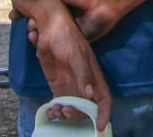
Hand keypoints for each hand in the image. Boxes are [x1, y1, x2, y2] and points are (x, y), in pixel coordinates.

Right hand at [18, 0, 124, 42]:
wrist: (107, 0)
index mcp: (57, 2)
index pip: (36, 8)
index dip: (23, 12)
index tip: (13, 15)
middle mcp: (61, 15)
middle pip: (40, 23)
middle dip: (30, 26)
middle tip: (27, 26)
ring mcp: (68, 28)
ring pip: (48, 35)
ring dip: (38, 37)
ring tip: (33, 35)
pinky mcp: (75, 40)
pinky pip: (60, 46)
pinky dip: (49, 48)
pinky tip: (40, 50)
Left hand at [27, 0, 112, 129]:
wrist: (48, 27)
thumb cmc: (67, 36)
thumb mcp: (76, 54)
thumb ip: (83, 74)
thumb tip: (90, 95)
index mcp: (93, 76)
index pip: (104, 98)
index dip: (103, 113)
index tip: (99, 126)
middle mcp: (84, 83)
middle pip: (87, 108)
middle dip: (78, 115)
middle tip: (65, 111)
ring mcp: (70, 85)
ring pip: (72, 108)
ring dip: (65, 114)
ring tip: (56, 111)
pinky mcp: (57, 84)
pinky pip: (59, 103)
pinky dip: (56, 110)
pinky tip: (50, 109)